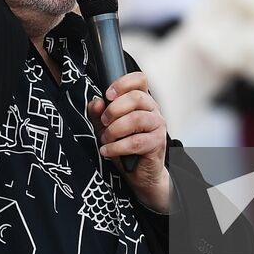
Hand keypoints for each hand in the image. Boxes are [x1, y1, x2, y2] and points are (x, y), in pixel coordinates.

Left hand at [87, 72, 169, 212]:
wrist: (141, 174)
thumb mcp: (107, 128)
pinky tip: (108, 150)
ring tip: (106, 139)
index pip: (139, 80)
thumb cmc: (126, 147)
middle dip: (114, 109)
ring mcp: (157, 126)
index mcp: (142, 101)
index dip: (123, 83)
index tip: (108, 95)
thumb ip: (100, 114)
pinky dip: (117, 147)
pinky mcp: (157, 143)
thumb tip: (96, 103)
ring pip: (137, 119)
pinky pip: (136, 141)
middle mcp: (153, 110)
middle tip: (104, 122)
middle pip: (136, 97)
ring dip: (115, 129)